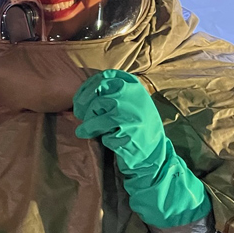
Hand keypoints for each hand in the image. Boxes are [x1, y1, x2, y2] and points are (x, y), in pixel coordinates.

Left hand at [73, 69, 210, 227]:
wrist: (153, 155)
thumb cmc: (134, 127)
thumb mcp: (128, 104)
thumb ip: (110, 93)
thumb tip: (82, 93)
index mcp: (134, 86)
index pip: (103, 77)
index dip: (87, 88)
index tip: (80, 100)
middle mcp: (134, 96)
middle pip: (98, 93)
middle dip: (84, 105)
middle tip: (80, 115)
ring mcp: (132, 113)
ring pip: (97, 110)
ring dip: (88, 123)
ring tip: (86, 130)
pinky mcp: (127, 131)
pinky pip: (102, 130)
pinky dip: (98, 136)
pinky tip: (103, 140)